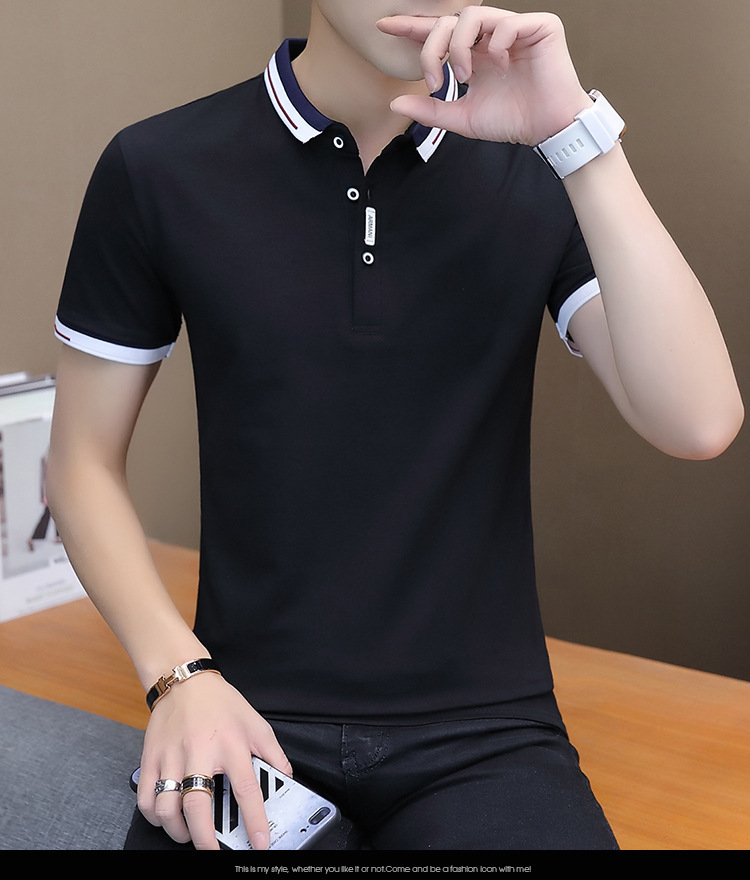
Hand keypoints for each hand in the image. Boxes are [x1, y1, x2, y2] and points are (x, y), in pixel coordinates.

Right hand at [136, 672, 291, 849]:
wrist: (185, 680)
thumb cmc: (221, 702)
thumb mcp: (256, 723)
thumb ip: (274, 753)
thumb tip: (287, 778)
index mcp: (231, 744)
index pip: (246, 789)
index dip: (255, 820)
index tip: (260, 842)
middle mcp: (200, 752)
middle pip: (198, 806)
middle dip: (206, 839)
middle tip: (213, 851)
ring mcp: (171, 756)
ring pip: (166, 808)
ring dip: (178, 831)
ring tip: (190, 833)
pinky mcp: (150, 758)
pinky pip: (145, 798)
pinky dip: (153, 816)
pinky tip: (167, 817)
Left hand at [377, 7, 590, 145]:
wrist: (547, 129)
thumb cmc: (512, 120)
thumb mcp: (464, 118)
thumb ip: (432, 110)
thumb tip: (396, 102)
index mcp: (475, 53)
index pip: (440, 32)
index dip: (412, 27)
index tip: (384, 26)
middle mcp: (491, 36)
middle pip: (449, 21)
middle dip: (432, 48)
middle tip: (434, 79)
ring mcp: (515, 29)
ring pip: (474, 16)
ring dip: (459, 47)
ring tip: (464, 76)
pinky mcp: (540, 27)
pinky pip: (507, 23)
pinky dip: (496, 45)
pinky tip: (501, 67)